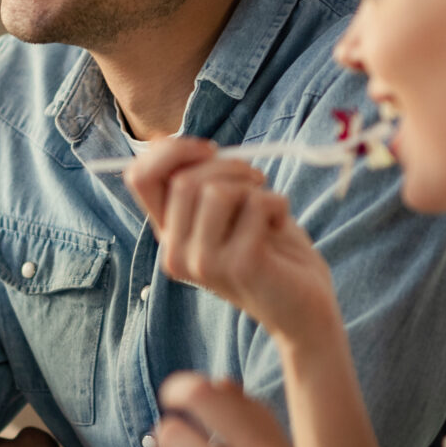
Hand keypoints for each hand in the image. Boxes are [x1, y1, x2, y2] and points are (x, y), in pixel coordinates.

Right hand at [124, 140, 339, 346]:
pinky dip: (279, 204)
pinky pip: (256, 204)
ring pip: (217, 190)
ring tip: (268, 210)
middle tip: (257, 182)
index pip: (139, 177)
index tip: (209, 149)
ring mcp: (204, 263)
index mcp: (169, 236)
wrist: (306, 308)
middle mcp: (176, 254)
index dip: (171, 151)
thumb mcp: (226, 209)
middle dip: (229, 166)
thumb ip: (196, 181)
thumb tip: (162, 138)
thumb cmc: (270, 250)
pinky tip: (281, 227)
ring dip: (254, 187)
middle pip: (185, 180)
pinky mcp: (239, 265)